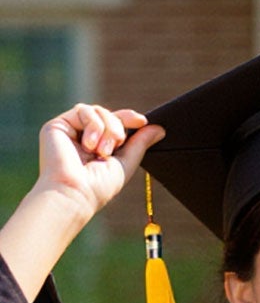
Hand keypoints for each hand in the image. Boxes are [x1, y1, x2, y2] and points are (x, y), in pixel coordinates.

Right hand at [33, 105, 158, 224]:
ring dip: (107, 128)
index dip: (128, 118)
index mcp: (98, 146)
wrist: (75, 192)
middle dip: (118, 127)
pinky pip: (83, 110)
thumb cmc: (99, 186)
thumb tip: (159, 128)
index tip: (142, 121)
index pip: (115, 123)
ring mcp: (70, 130)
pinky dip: (93, 125)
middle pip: (108, 114)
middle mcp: (83, 137)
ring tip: (102, 151)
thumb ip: (140, 144)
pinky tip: (89, 145)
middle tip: (116, 146)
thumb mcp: (126, 163)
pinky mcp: (57, 125)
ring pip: (97, 110)